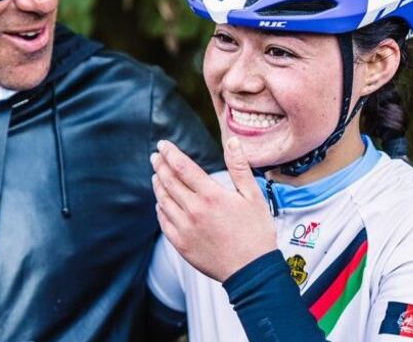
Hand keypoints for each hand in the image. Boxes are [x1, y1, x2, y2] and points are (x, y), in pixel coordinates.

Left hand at [151, 137, 275, 281]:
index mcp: (211, 195)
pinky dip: (160, 209)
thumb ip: (240, 167)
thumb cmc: (257, 232)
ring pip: (163, 201)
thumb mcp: (253, 196)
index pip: (182, 167)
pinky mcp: (181, 244)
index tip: (162, 144)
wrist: (252, 271)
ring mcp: (185, 228)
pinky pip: (164, 222)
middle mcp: (194, 210)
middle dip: (159, 165)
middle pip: (168, 181)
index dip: (170, 153)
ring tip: (156, 176)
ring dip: (158, 185)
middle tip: (155, 156)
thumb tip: (233, 142)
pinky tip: (161, 204)